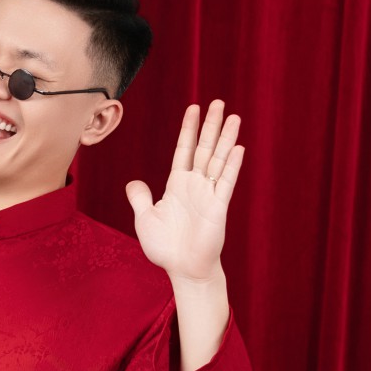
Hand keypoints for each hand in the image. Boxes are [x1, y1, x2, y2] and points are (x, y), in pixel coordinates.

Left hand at [125, 102, 243, 283]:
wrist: (183, 268)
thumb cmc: (165, 247)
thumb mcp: (146, 219)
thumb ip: (141, 199)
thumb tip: (133, 183)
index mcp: (177, 185)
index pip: (185, 150)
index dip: (189, 129)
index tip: (194, 108)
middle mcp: (195, 185)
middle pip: (205, 148)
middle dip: (211, 126)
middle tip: (218, 102)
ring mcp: (208, 194)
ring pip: (219, 160)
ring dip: (226, 139)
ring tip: (234, 117)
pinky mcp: (218, 207)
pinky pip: (226, 182)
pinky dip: (232, 165)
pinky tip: (238, 148)